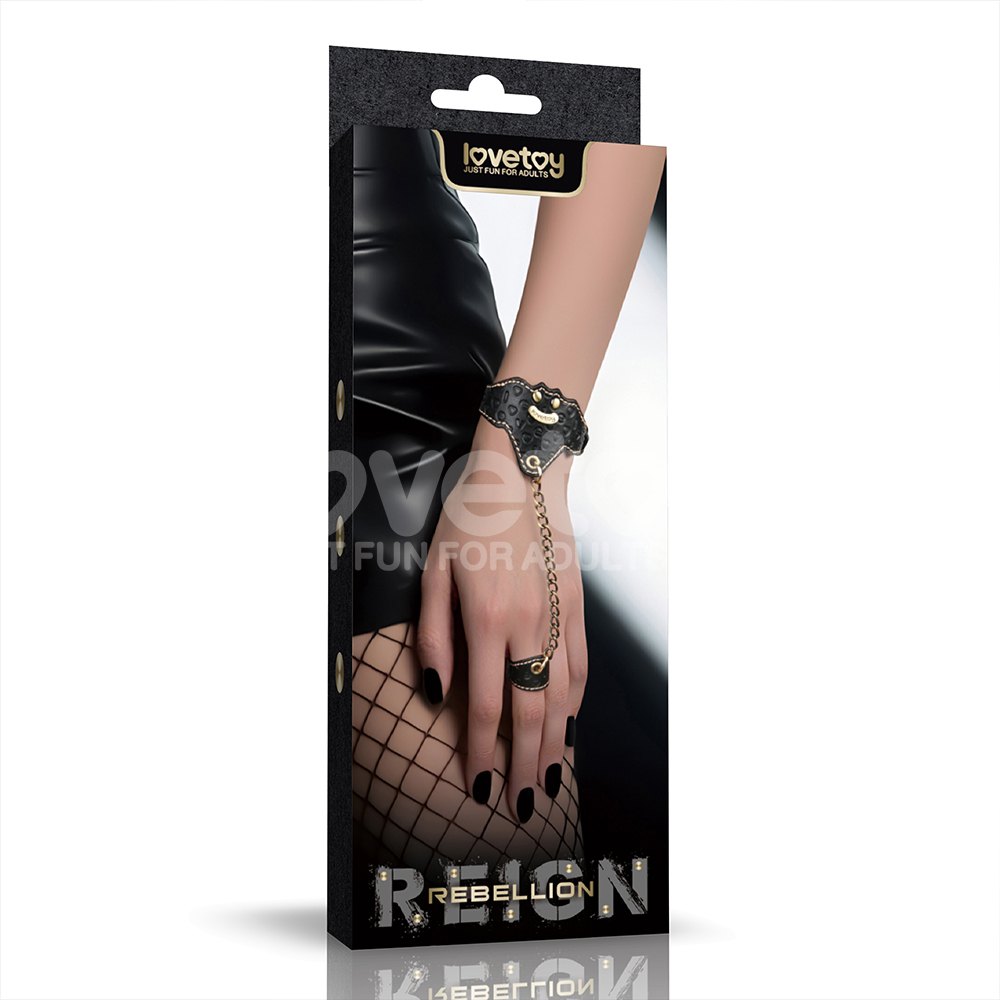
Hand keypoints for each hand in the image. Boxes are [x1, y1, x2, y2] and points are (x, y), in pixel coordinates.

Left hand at [416, 421, 587, 822]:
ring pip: (562, 696)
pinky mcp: (578, 606)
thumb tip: (438, 693)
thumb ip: (433, 637)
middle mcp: (529, 625)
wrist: (521, 478)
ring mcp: (560, 617)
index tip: (479, 786)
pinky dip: (575, 703)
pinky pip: (580, 666)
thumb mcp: (432, 573)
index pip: (486, 705)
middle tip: (519, 805)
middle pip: (531, 713)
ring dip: (555, 744)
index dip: (483, 753)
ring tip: (547, 780)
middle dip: (524, 766)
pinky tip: (569, 725)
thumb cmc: (469, 522)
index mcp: (486, 620)